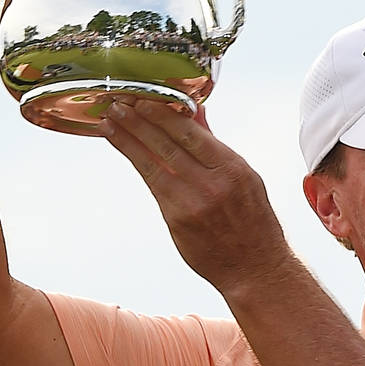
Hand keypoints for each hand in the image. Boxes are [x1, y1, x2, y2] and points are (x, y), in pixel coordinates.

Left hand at [100, 101, 294, 292]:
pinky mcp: (177, 219)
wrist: (255, 268)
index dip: (163, 114)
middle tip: (118, 102)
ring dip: (128, 139)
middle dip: (139, 120)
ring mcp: (192, 202)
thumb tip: (196, 111)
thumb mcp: (246, 179)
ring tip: (109, 121)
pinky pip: (152, 183)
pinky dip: (135, 162)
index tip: (144, 98)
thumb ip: (216, 146)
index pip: (191, 133)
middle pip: (168, 144)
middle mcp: (212, 184)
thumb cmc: (254, 221)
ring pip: (153, 162)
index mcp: (233, 169)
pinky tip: (123, 148)